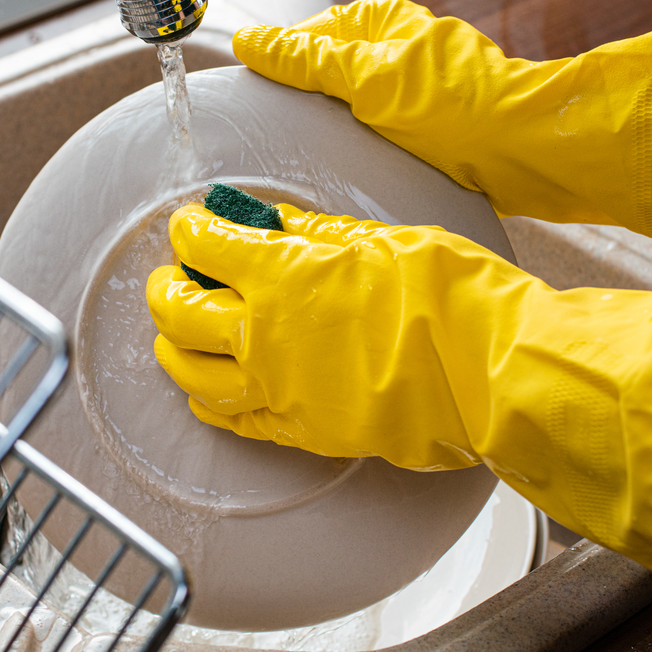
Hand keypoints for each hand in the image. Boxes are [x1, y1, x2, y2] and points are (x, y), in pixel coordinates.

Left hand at [147, 201, 651, 589]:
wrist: (490, 369)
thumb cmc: (447, 293)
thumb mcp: (379, 239)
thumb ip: (312, 232)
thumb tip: (272, 221)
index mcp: (281, 273)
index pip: (204, 244)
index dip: (189, 228)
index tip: (191, 223)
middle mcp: (263, 333)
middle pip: (176, 313)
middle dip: (162, 289)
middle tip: (170, 278)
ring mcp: (276, 388)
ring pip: (188, 373)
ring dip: (172, 348)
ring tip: (178, 334)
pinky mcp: (298, 430)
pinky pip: (231, 419)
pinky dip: (208, 399)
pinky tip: (209, 388)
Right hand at [233, 0, 651, 242]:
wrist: (523, 153)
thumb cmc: (456, 108)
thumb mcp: (369, 79)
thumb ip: (308, 61)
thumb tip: (250, 43)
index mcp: (383, 25)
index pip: (309, 37)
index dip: (281, 65)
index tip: (257, 98)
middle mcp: (396, 51)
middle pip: (327, 73)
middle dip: (306, 102)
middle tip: (284, 134)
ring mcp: (411, 90)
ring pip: (349, 107)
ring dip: (333, 130)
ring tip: (320, 153)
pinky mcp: (425, 126)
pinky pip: (375, 132)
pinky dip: (360, 147)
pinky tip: (354, 166)